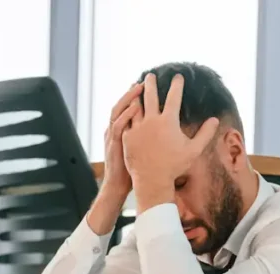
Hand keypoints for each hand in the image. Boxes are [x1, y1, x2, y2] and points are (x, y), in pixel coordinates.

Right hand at [100, 82, 143, 196]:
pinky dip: (126, 114)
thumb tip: (165, 131)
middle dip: (133, 91)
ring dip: (129, 97)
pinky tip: (136, 106)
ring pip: (118, 111)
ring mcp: (113, 136)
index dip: (136, 96)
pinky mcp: (114, 144)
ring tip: (140, 86)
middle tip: (145, 80)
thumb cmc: (132, 170)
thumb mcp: (139, 150)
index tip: (147, 86)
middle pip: (123, 104)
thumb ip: (147, 138)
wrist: (118, 187)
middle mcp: (116, 130)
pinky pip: (118, 125)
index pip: (129, 109)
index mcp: (123, 131)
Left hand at [121, 74, 218, 209]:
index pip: (174, 97)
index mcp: (168, 121)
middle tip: (150, 75)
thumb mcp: (194, 150)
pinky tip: (127, 108)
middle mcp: (151, 121)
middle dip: (151, 84)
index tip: (178, 77)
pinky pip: (126, 120)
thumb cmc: (174, 166)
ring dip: (136, 95)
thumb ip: (205, 134)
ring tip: (135, 88)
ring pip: (136, 106)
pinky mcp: (127, 136)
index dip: (177, 85)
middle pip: (150, 96)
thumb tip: (215, 120)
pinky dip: (127, 112)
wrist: (152, 180)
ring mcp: (137, 128)